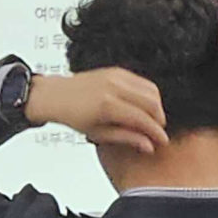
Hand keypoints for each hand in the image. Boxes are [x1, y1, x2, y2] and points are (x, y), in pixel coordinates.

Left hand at [25, 67, 168, 153]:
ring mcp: (116, 76)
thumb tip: (148, 146)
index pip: (142, 119)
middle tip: (157, 131)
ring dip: (156, 106)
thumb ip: (126, 138)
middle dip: (159, 119)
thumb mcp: (98, 134)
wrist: (56, 96)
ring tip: (151, 120)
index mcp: (107, 106)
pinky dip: (148, 94)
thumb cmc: (72, 115)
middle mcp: (113, 87)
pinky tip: (143, 106)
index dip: (156, 132)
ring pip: (151, 89)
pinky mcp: (117, 70)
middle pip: (152, 102)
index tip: (161, 141)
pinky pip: (142, 81)